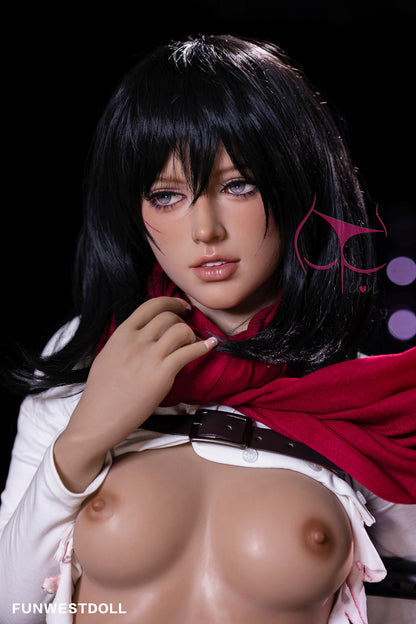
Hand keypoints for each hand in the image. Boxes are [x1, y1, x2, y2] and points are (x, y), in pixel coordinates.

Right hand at [54, 297, 216, 490]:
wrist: (99, 417)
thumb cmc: (101, 392)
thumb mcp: (108, 355)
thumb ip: (126, 341)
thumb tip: (143, 333)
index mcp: (122, 334)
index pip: (151, 305)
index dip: (171, 302)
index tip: (182, 306)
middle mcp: (136, 341)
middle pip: (168, 317)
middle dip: (182, 320)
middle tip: (188, 328)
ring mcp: (149, 356)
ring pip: (180, 330)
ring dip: (192, 334)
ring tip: (193, 342)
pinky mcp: (162, 373)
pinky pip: (189, 352)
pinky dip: (203, 346)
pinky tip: (210, 345)